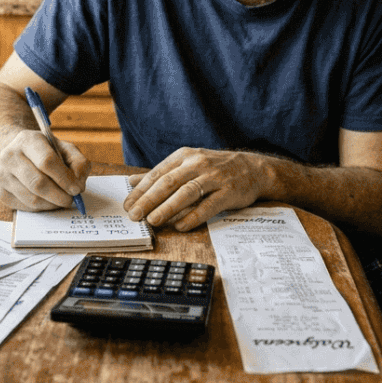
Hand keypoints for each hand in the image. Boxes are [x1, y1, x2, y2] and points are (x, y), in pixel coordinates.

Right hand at [0, 130, 89, 210]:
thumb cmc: (46, 152)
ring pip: (32, 199)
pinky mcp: (1, 192)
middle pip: (37, 183)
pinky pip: (26, 207)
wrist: (18, 154)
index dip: (64, 178)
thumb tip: (78, 185)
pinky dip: (42, 208)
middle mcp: (10, 156)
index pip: (47, 161)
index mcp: (27, 140)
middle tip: (71, 200)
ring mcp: (2, 175)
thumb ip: (78, 162)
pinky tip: (47, 200)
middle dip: (59, 195)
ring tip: (61, 199)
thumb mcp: (64, 148)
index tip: (77, 189)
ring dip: (52, 204)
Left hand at [123, 148, 273, 231]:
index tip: (127, 205)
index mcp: (184, 156)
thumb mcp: (187, 164)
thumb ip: (161, 174)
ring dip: (168, 207)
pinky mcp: (229, 192)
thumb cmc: (215, 168)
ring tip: (153, 220)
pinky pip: (209, 205)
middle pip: (169, 182)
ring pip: (187, 192)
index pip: (157, 174)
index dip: (140, 190)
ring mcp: (214, 177)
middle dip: (149, 199)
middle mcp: (198, 164)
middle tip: (134, 215)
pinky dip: (194, 216)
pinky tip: (181, 225)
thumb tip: (132, 182)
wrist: (253, 168)